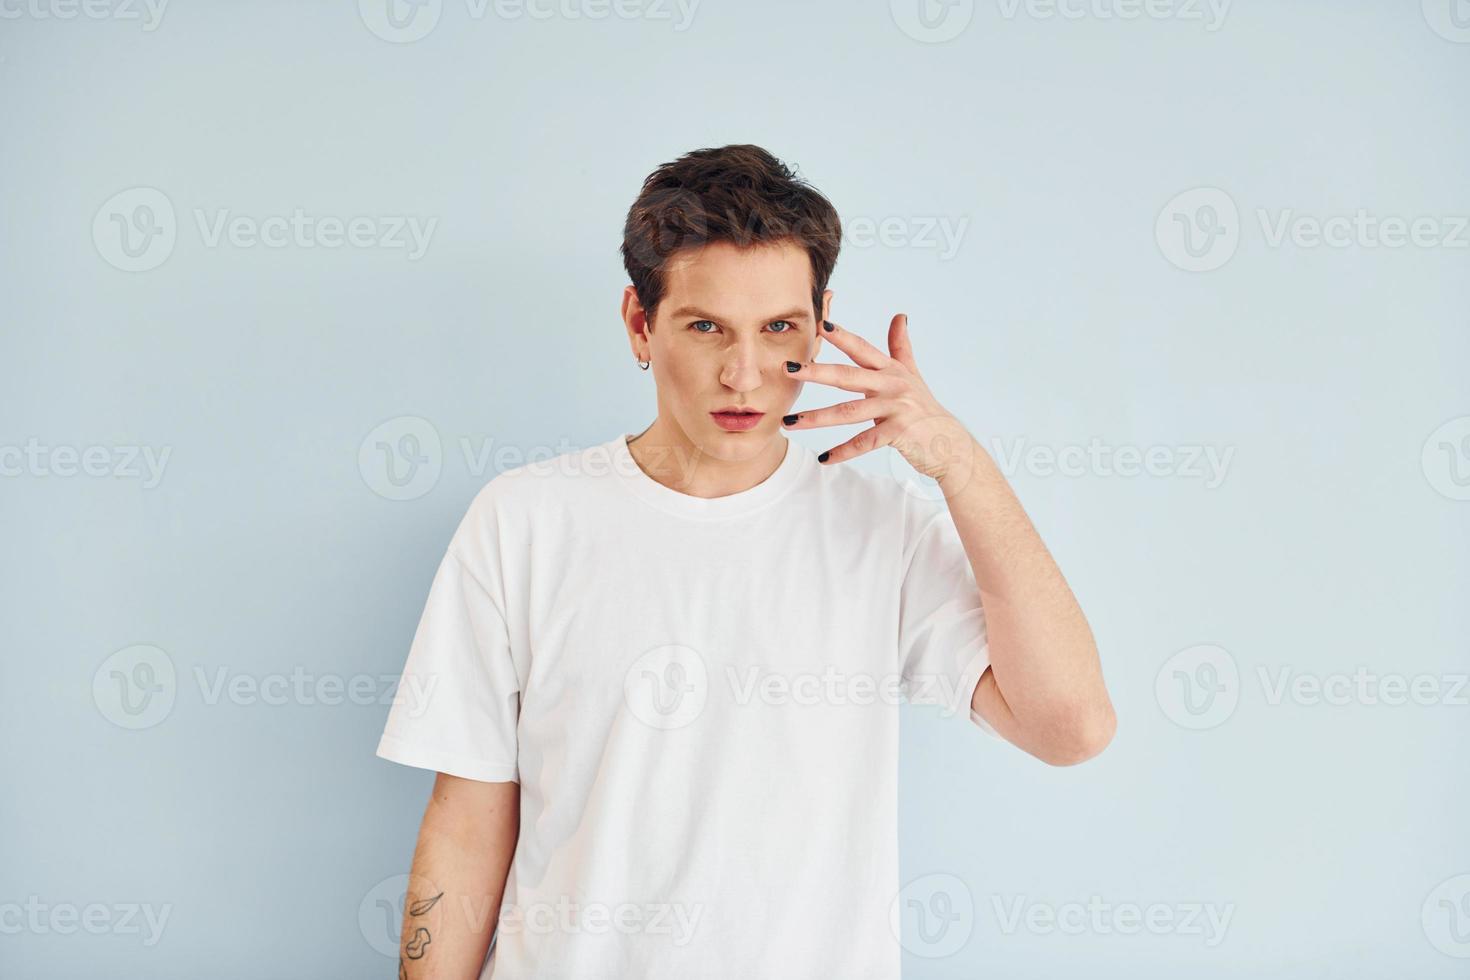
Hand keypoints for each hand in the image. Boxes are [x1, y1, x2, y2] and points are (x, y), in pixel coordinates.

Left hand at [782, 314, 973, 482]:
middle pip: (847, 375)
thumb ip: (901, 346)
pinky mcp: (899, 432)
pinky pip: (865, 442)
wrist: (950, 443)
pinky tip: (824, 458)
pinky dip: (843, 451)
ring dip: (816, 418)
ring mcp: (896, 408)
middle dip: (815, 372)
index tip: (818, 325)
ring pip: (849, 412)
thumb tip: (899, 316)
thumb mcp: (912, 375)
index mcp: (891, 369)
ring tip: (790, 422)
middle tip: (788, 369)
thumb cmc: (925, 408)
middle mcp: (892, 385)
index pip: (861, 349)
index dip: (841, 336)